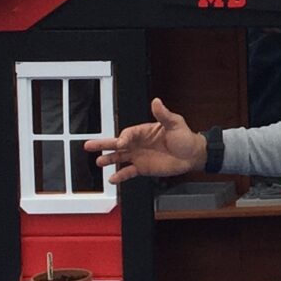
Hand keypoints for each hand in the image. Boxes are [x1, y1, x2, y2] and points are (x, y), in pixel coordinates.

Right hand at [86, 97, 208, 183]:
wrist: (192, 155)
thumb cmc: (184, 137)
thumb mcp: (175, 123)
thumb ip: (163, 114)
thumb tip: (156, 101)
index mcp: (143, 131)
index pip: (127, 133)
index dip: (123, 138)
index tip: (121, 142)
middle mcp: (138, 144)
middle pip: (117, 144)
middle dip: (103, 144)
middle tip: (88, 145)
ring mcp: (138, 156)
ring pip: (119, 158)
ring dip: (109, 160)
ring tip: (99, 162)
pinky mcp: (142, 168)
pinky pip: (128, 172)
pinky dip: (120, 175)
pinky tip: (112, 179)